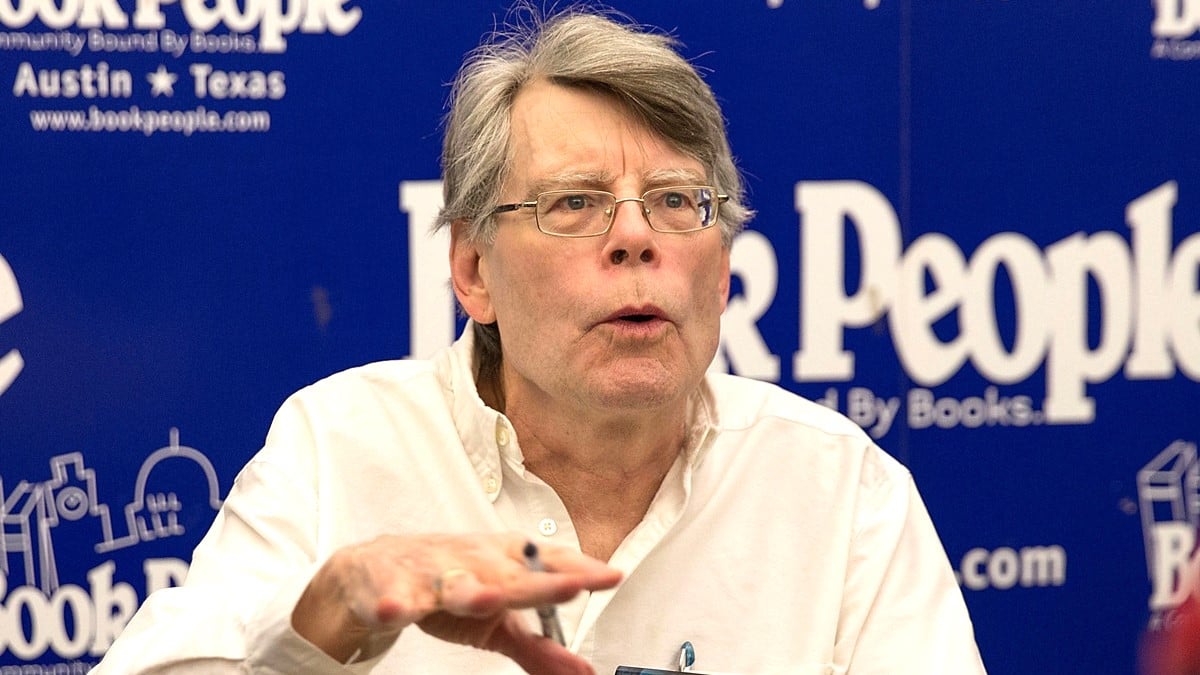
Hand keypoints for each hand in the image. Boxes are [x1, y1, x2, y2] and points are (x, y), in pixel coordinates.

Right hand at [291, 532, 621, 673]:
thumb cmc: (450, 586)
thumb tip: (585, 671)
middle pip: (510, 573)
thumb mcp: (498, 621)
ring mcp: (432, 572)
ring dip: (470, 590)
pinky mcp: (391, 586)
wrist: (373, 569)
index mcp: (505, 561)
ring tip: (487, 600)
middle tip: (573, 585)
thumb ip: (540, 646)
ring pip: (453, 582)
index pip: (550, 562)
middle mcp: (474, 561)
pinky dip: (392, 602)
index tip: (612, 577)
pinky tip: (394, 610)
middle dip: (540, 581)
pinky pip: (393, 596)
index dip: (580, 570)